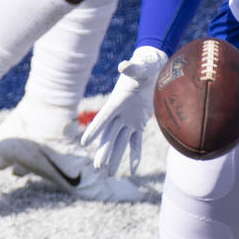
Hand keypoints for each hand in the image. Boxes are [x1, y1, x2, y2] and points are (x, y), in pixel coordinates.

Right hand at [80, 45, 168, 174]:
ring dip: (114, 156)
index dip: (94, 129)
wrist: (154, 68)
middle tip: (97, 167)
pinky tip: (132, 170)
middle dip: (104, 150)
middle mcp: (120, 114)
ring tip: (108, 173)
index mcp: (116, 101)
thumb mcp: (140, 68)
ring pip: (120, 142)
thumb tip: (123, 66)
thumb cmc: (145, 66)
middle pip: (109, 135)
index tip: (84, 142)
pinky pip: (136, 142)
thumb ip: (132, 69)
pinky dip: (135, 155)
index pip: (103, 118)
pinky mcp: (139, 123)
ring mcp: (129, 120)